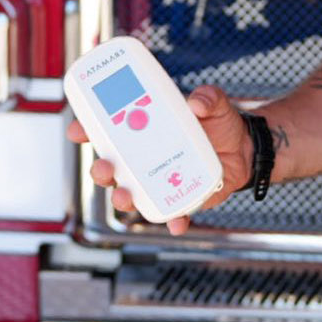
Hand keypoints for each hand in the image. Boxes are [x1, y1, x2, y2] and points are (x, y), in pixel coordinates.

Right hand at [66, 84, 252, 234]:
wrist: (245, 149)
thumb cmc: (220, 123)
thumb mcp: (215, 103)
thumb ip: (208, 97)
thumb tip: (197, 103)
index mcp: (144, 129)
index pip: (107, 129)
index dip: (86, 129)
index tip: (76, 130)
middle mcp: (145, 157)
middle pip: (110, 167)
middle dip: (99, 170)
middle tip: (104, 167)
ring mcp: (159, 180)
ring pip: (130, 193)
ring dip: (122, 198)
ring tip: (126, 196)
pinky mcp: (178, 198)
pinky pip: (170, 213)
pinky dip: (172, 220)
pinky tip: (177, 224)